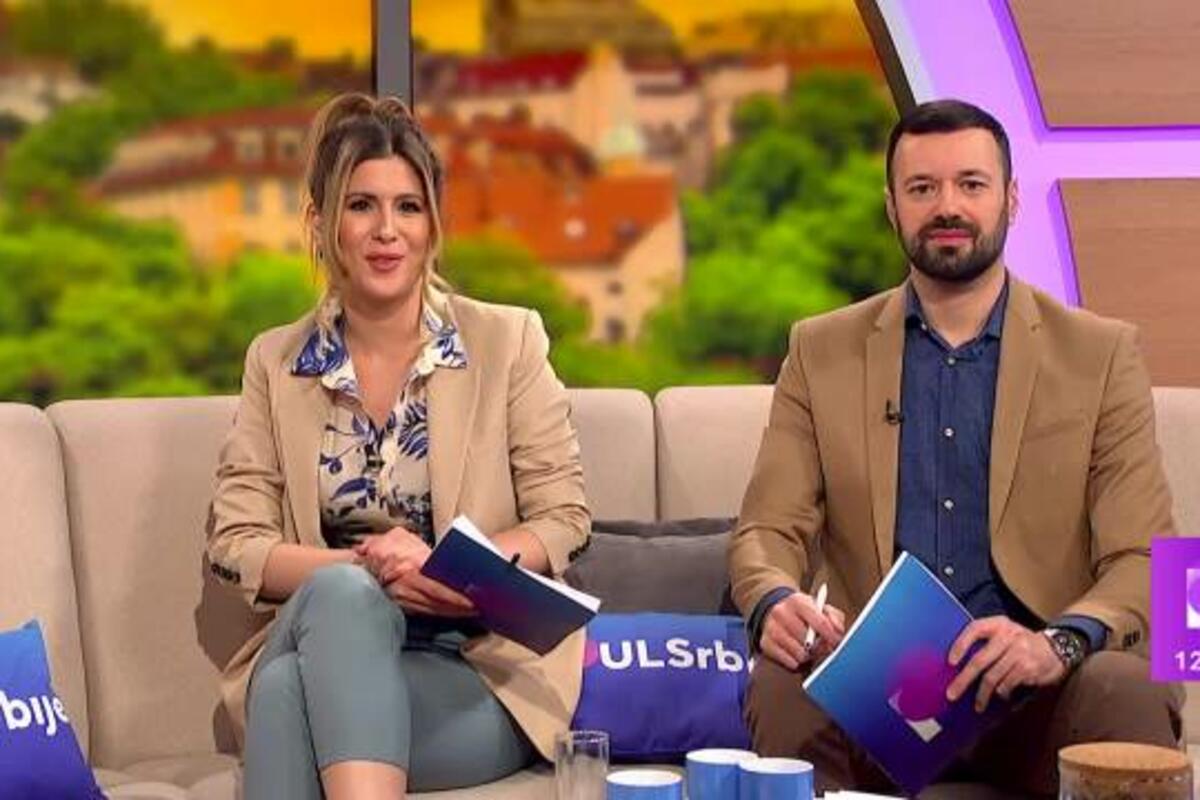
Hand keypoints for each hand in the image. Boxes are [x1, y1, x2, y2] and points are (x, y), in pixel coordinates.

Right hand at [354, 527, 475, 617]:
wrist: (354, 567)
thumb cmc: (380, 550)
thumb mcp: (398, 538)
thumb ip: (416, 544)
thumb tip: (444, 551)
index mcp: (409, 569)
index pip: (438, 589)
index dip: (457, 598)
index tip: (474, 601)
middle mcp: (407, 588)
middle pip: (439, 604)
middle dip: (461, 608)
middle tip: (481, 609)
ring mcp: (403, 601)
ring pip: (434, 611)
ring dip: (454, 613)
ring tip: (473, 612)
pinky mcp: (402, 607)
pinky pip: (426, 612)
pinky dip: (442, 613)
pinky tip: (454, 612)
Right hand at [759, 591, 845, 670]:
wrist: (774, 610)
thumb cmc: (802, 613)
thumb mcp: (820, 608)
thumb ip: (834, 617)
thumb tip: (837, 631)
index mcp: (797, 601)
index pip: (820, 622)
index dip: (831, 636)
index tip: (836, 642)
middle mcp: (781, 613)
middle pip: (809, 641)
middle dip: (820, 647)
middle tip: (822, 646)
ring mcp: (771, 629)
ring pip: (800, 654)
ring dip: (808, 655)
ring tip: (809, 649)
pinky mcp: (765, 644)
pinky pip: (789, 662)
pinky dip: (797, 661)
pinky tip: (797, 653)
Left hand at [945, 616, 1066, 712]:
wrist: (1057, 648)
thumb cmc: (1022, 643)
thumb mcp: (1006, 633)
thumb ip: (986, 642)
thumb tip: (958, 664)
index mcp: (999, 624)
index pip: (975, 629)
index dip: (960, 644)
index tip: (950, 661)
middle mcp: (1008, 636)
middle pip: (979, 660)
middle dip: (963, 680)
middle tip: (952, 694)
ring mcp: (1019, 652)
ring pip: (992, 677)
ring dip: (982, 694)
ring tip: (978, 704)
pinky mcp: (1028, 668)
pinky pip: (1006, 684)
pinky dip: (1001, 692)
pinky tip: (1001, 695)